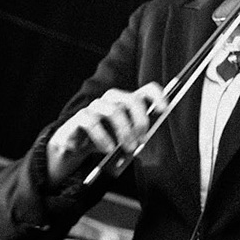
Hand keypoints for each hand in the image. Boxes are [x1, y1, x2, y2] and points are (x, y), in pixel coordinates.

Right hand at [46, 83, 165, 179]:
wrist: (75, 146)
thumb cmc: (104, 140)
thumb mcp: (124, 138)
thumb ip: (136, 136)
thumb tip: (146, 140)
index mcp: (127, 103)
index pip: (146, 90)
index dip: (157, 96)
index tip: (164, 110)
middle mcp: (112, 99)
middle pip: (131, 99)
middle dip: (140, 121)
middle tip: (142, 140)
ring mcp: (96, 106)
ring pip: (114, 111)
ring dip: (124, 132)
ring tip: (128, 148)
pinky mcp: (81, 116)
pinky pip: (92, 123)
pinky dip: (103, 138)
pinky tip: (108, 149)